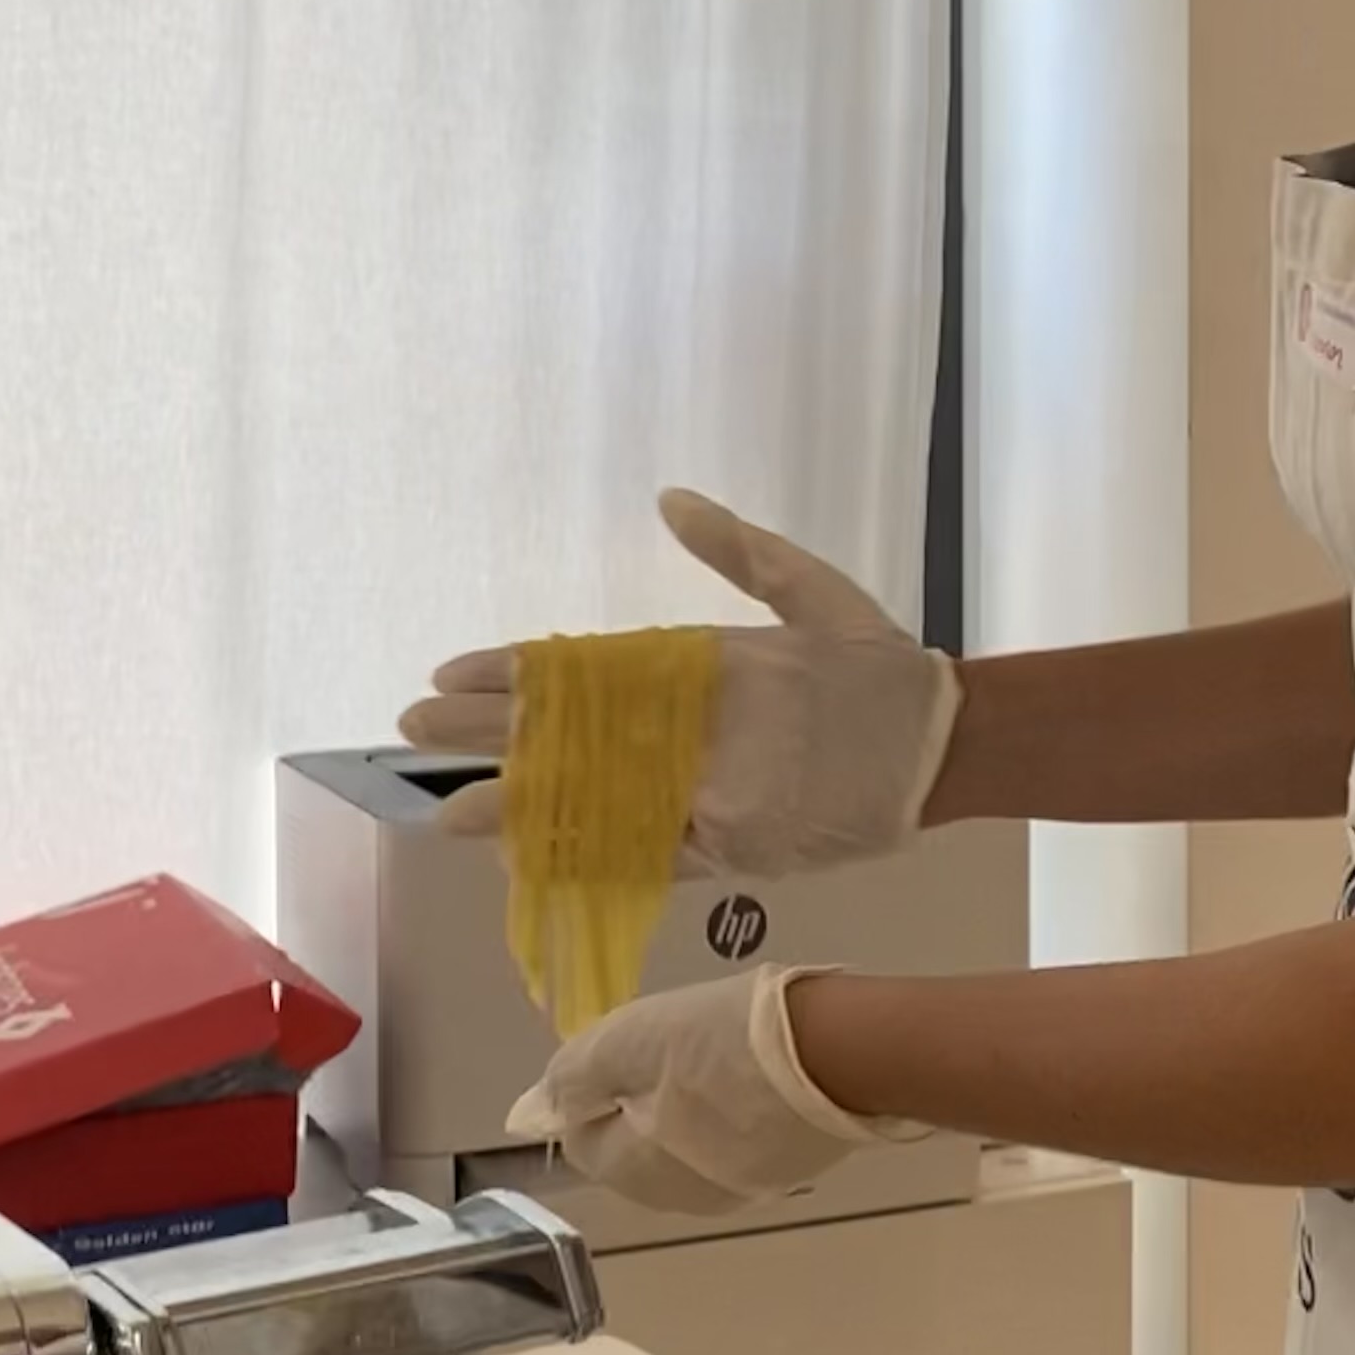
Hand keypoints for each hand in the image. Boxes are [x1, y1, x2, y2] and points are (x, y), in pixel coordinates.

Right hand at [402, 489, 962, 865]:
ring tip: (444, 800)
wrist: (942, 739)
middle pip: (563, 737)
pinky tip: (525, 849)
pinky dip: (584, 853)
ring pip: (584, 797)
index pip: (578, 677)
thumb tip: (670, 501)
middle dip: (488, 733)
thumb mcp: (806, 593)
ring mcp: (694, 791)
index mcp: (687, 678)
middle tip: (412, 727)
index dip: (512, 676)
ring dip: (516, 798)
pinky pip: (639, 852)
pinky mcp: (726, 842)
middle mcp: (677, 737)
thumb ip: (737, 549)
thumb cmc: (879, 668)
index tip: (448, 671)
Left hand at [502, 967, 924, 1213]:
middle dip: (643, 1095)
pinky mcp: (787, 1172)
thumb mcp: (632, 1040)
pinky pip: (734, 1143)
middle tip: (680, 1041)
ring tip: (723, 1049)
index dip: (598, 1081)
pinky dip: (733, 1109)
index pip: (581, 1135)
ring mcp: (740, 1191)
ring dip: (689, 1102)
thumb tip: (525, 1114)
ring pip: (686, 1145)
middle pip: (634, 1144)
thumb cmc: (726, 1041)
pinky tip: (759, 1071)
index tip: (638, 1042)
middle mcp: (682, 1199)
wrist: (848, 1052)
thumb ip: (572, 1077)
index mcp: (636, 1172)